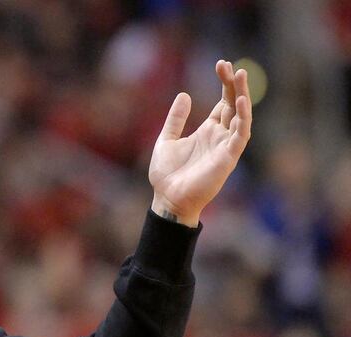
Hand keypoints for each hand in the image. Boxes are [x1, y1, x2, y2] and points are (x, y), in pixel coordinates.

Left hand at [148, 60, 251, 226]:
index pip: (222, 103)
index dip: (224, 84)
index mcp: (207, 131)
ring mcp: (225, 147)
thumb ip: (176, 119)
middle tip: (230, 65)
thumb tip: (184, 94)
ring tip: (240, 76)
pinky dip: (242, 118)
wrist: (167, 198)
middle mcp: (220, 137)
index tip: (221, 64)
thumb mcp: (166, 140)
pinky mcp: (228, 158)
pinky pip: (240, 135)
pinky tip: (240, 101)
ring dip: (242, 96)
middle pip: (233, 105)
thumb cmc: (167, 175)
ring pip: (241, 117)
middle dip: (234, 85)